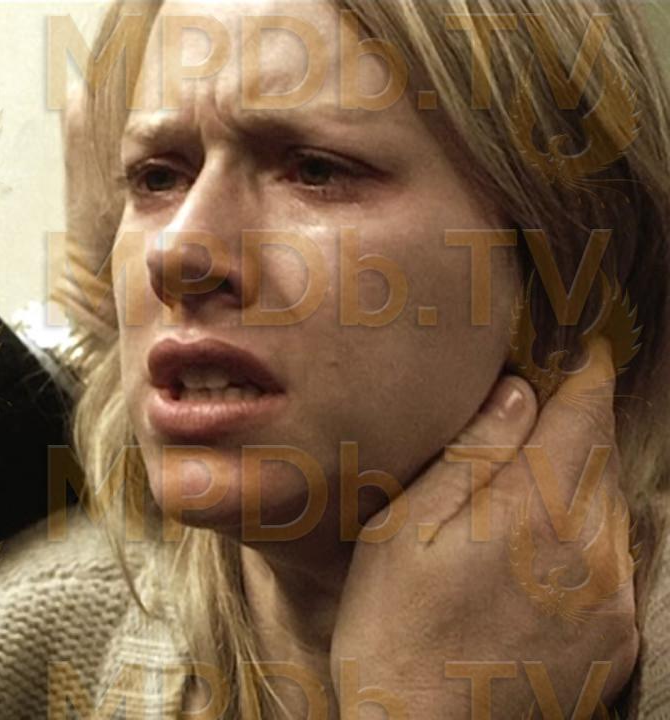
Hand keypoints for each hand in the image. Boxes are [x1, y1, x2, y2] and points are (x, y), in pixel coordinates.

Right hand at [330, 339, 638, 718]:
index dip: (585, 377)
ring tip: (534, 480)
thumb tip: (518, 396)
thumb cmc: (393, 628)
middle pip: (602, 460)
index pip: (583, 419)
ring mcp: (612, 600)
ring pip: (613, 510)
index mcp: (536, 512)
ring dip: (584, 482)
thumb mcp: (405, 532)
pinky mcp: (616, 638)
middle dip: (580, 426)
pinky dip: (590, 538)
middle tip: (549, 403)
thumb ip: (468, 458)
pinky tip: (542, 550)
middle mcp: (592, 551)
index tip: (584, 350)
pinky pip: (617, 564)